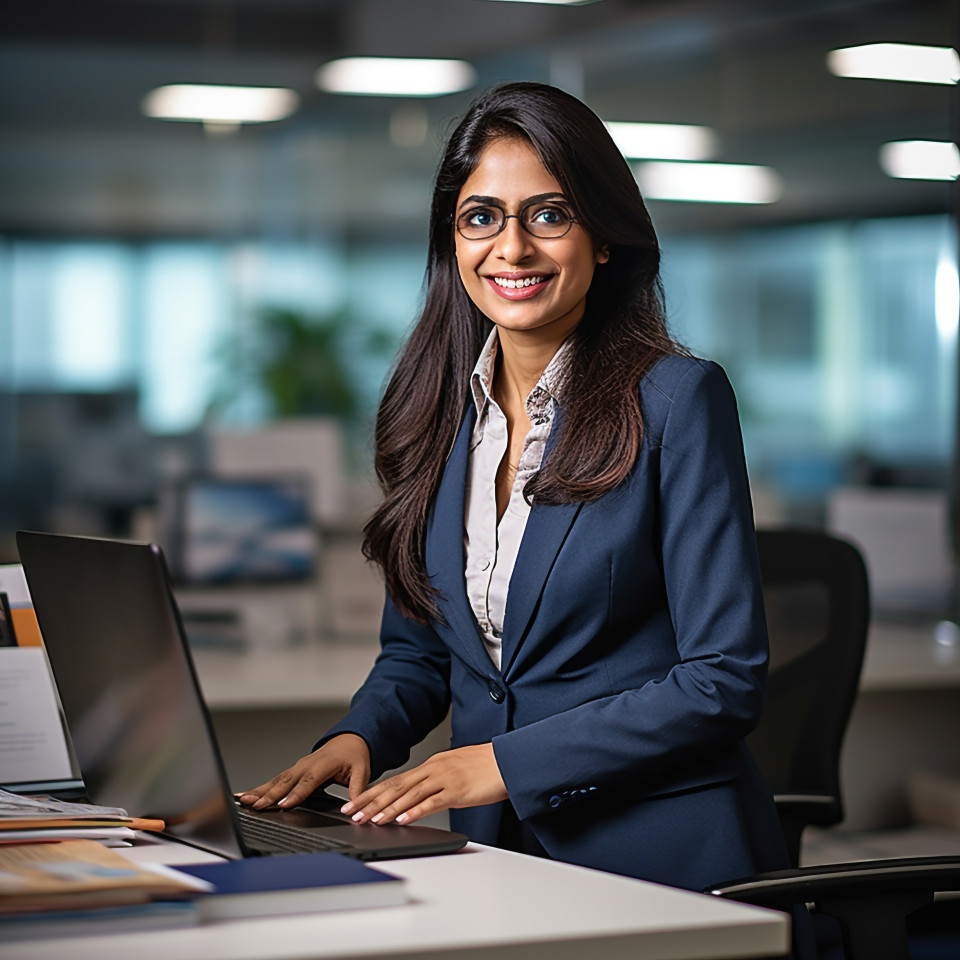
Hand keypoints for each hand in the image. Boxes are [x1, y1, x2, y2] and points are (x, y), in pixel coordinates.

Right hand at [238, 733, 370, 809]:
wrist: (350, 740)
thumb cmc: (355, 755)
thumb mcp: (362, 771)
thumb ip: (357, 789)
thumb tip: (354, 807)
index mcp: (324, 764)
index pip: (308, 781)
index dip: (296, 794)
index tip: (284, 805)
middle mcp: (307, 764)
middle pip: (286, 781)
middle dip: (270, 794)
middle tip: (256, 805)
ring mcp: (298, 767)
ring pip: (276, 780)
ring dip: (260, 790)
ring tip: (244, 800)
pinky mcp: (294, 771)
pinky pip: (275, 780)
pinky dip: (260, 788)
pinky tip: (247, 795)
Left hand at [341, 743, 506, 825]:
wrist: (508, 759)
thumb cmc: (486, 766)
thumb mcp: (456, 768)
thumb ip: (438, 779)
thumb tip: (423, 794)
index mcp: (432, 764)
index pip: (396, 780)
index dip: (373, 791)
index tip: (355, 802)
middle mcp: (434, 769)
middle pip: (396, 786)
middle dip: (371, 800)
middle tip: (352, 813)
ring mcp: (445, 778)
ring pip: (410, 794)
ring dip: (388, 808)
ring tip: (371, 819)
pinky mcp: (458, 790)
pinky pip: (432, 802)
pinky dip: (415, 811)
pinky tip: (402, 820)